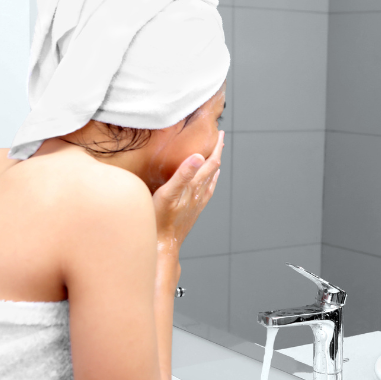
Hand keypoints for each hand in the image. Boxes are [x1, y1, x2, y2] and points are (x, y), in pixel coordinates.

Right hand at [152, 131, 223, 256]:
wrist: (163, 245)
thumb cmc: (160, 220)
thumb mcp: (167, 193)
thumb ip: (183, 174)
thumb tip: (199, 156)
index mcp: (194, 186)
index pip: (210, 162)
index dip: (216, 147)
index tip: (220, 134)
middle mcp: (198, 193)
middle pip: (213, 168)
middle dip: (217, 152)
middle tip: (220, 139)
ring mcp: (197, 202)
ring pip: (211, 179)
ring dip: (214, 165)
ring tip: (216, 156)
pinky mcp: (193, 210)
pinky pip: (207, 191)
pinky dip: (210, 181)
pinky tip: (209, 182)